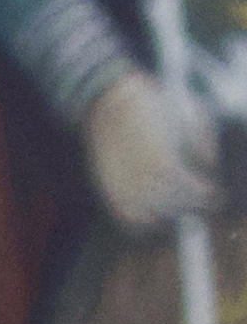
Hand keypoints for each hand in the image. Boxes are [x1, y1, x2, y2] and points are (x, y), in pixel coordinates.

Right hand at [93, 64, 227, 233]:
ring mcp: (121, 182)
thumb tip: (209, 169)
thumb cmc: (156, 103)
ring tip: (181, 208)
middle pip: (170, 202)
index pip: (185, 185)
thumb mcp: (191, 112)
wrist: (110, 102)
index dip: (203, 194)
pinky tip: (156, 217)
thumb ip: (204, 142)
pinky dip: (143, 221)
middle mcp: (138, 172)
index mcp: (159, 154)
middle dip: (190, 205)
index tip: (215, 195)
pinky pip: (127, 216)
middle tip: (203, 202)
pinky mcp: (109, 187)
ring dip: (168, 214)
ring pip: (149, 214)